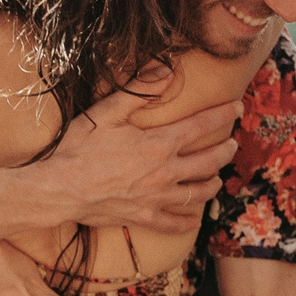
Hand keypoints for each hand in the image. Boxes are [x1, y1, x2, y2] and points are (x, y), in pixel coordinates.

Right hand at [38, 93, 238, 233]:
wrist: (59, 189)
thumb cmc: (79, 149)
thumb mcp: (106, 112)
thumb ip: (139, 91)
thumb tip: (168, 72)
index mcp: (159, 144)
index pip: (202, 126)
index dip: (223, 115)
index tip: (236, 108)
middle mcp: (166, 172)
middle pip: (209, 162)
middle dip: (226, 151)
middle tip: (233, 145)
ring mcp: (157, 198)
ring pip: (199, 193)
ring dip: (213, 183)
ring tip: (217, 178)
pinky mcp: (143, 217)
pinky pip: (174, 223)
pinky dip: (187, 222)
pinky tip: (192, 219)